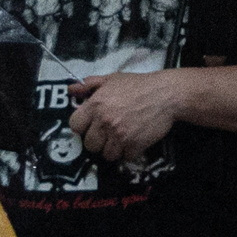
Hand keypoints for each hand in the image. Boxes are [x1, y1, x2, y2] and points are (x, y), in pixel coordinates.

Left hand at [69, 67, 185, 163]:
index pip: (75, 126)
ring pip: (106, 155)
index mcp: (95, 105)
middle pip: (89, 145)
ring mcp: (119, 135)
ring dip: (113, 149)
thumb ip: (89, 85)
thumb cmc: (138, 85)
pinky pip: (125, 158)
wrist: (166, 94)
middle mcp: (104, 122)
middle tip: (108, 134)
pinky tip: (134, 141)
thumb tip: (70, 90)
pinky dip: (129, 152)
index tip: (91, 125)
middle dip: (98, 141)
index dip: (82, 127)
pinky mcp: (134, 145)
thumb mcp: (112, 79)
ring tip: (122, 138)